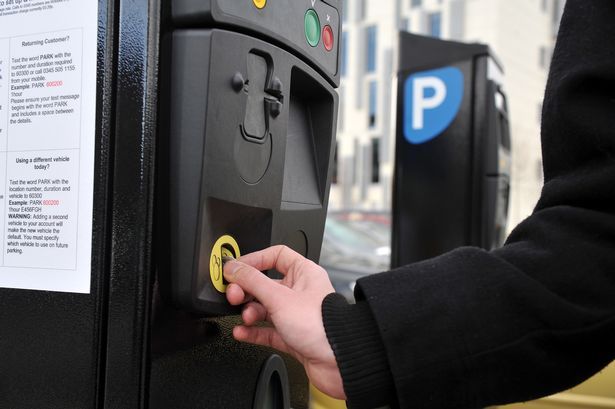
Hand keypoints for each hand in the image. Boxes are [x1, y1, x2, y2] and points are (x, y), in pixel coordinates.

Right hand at [223, 245, 344, 399]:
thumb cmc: (321, 325)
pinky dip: (253, 331)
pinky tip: (242, 332)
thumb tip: (233, 268)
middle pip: (265, 283)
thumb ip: (252, 281)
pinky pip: (267, 330)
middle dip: (247, 290)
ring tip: (245, 317)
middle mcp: (301, 291)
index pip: (276, 256)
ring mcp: (296, 314)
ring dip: (250, 312)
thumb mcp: (279, 297)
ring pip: (265, 308)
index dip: (254, 260)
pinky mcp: (292, 336)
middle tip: (234, 295)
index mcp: (304, 273)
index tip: (236, 268)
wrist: (338, 361)